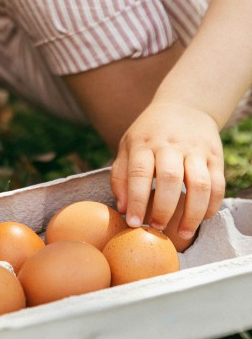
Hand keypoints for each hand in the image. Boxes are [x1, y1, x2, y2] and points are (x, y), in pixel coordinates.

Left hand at [110, 101, 224, 239]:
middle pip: (170, 178)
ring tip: (182, 233)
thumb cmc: (150, 133)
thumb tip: (123, 209)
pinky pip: (217, 185)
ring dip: (192, 214)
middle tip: (157, 228)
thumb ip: (121, 175)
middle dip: (163, 209)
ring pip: (199, 184)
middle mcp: (170, 144)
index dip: (136, 200)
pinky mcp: (215, 156)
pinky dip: (211, 206)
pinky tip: (201, 218)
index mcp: (144, 142)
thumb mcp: (128, 145)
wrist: (184, 105)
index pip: (139, 172)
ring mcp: (195, 150)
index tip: (133, 222)